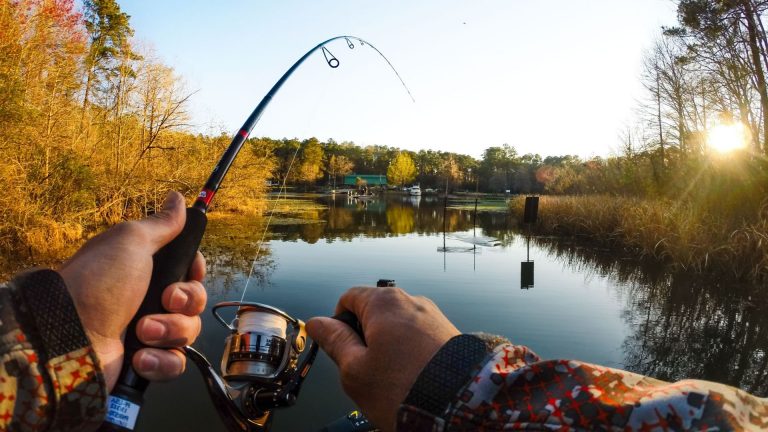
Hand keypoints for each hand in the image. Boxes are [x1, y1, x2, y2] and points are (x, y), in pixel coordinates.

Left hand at [58, 191, 206, 390]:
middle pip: (195, 300)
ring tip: (141, 331)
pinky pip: (175, 363)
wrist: (68, 338)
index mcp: (147, 271)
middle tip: (165, 300)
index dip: (196, 272)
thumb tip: (178, 198)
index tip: (191, 270)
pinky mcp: (146, 362)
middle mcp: (149, 300)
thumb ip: (161, 223)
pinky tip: (140, 357)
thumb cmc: (98, 284)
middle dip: (186, 301)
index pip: (190, 270)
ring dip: (170, 331)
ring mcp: (148, 333)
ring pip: (188, 332)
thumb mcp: (130, 242)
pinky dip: (162, 361)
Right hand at [306, 287, 459, 431]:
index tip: (339, 349)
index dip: (337, 322)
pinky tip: (412, 378)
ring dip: (387, 347)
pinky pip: (418, 337)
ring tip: (391, 380)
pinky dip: (409, 353)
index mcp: (384, 301)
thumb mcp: (355, 369)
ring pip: (397, 326)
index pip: (349, 298)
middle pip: (374, 311)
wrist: (461, 407)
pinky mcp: (449, 333)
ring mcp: (433, 316)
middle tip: (365, 371)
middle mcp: (412, 300)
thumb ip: (334, 341)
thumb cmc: (402, 389)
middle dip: (364, 338)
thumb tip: (316, 323)